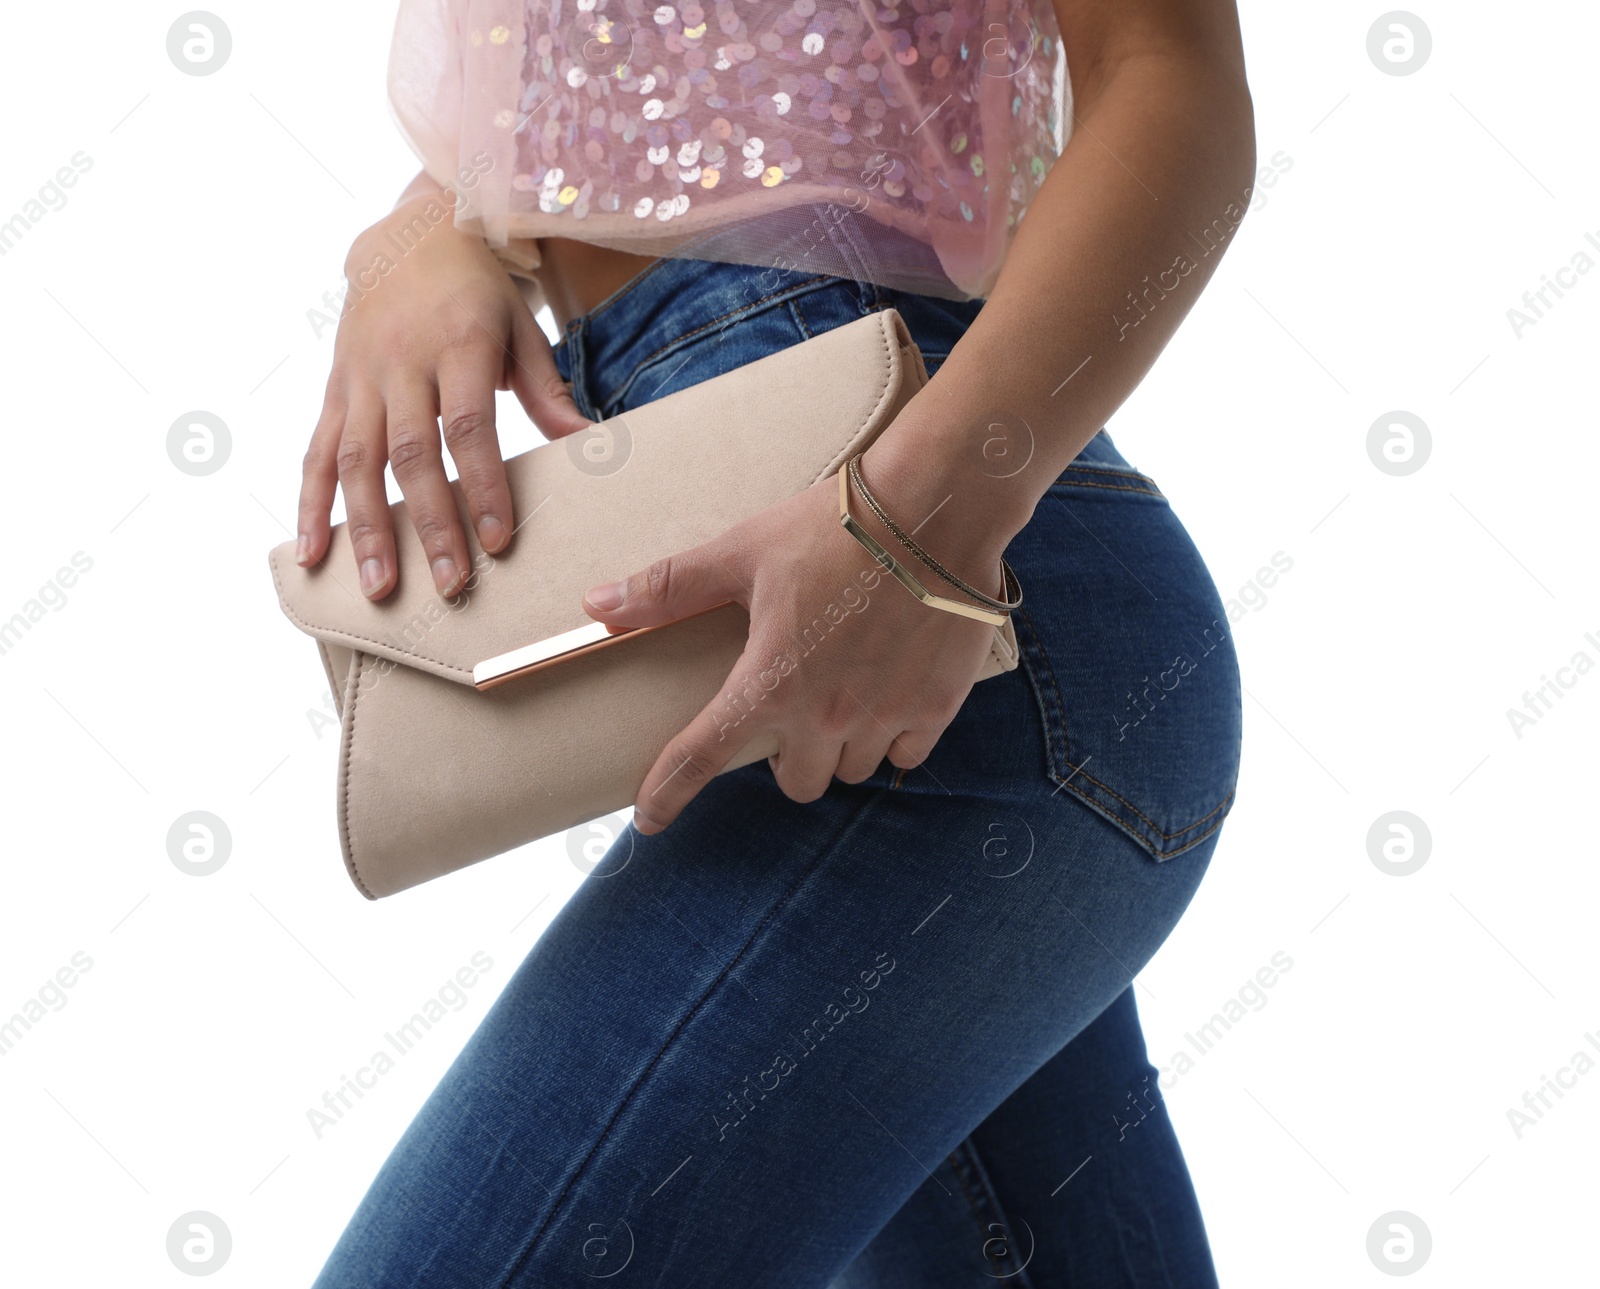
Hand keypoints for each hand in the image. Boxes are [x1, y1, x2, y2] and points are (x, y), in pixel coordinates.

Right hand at [297, 188, 590, 599]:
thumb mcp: (520, 326)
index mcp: (458, 344)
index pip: (469, 426)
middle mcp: (401, 362)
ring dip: (366, 528)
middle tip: (449, 584)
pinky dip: (310, 505)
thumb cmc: (477, 290)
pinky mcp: (333, 388)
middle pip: (411, 454)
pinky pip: (316, 451)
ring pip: (356, 461)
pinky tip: (313, 552)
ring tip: (379, 586)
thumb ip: (547, 389)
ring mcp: (360, 377)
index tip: (499, 539)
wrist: (408, 235)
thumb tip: (589, 443)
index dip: (481, 484)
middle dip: (430, 524)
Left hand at [581, 470, 1004, 832]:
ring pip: (851, 772)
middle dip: (787, 757)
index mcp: (769, 681)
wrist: (934, 508)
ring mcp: (885, 716)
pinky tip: (889, 698)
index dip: (667, 794)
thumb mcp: (743, 551)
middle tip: (792, 711)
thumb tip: (596, 603)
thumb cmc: (833, 526)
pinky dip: (892, 739)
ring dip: (839, 749)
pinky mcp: (936, 707)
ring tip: (843, 699)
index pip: (701, 757)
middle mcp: (825, 715)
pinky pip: (905, 755)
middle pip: (796, 783)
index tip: (651, 819)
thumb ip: (670, 587)